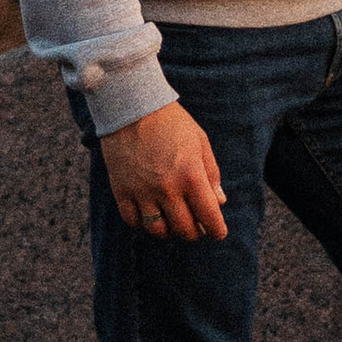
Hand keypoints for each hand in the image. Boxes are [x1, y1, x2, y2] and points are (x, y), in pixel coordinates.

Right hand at [102, 100, 227, 242]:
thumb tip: (219, 202)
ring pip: (158, 230)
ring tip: (175, 223)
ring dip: (170, 231)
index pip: (208, 215)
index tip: (219, 233)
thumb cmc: (172, 123)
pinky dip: (144, 225)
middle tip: (198, 228)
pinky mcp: (122, 191)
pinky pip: (134, 222)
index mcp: (191, 175)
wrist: (133, 108)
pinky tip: (152, 216)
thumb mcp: (200, 142)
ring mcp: (143, 192)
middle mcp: (168, 188)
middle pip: (184, 228)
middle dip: (195, 232)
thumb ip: (211, 174)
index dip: (216, 230)